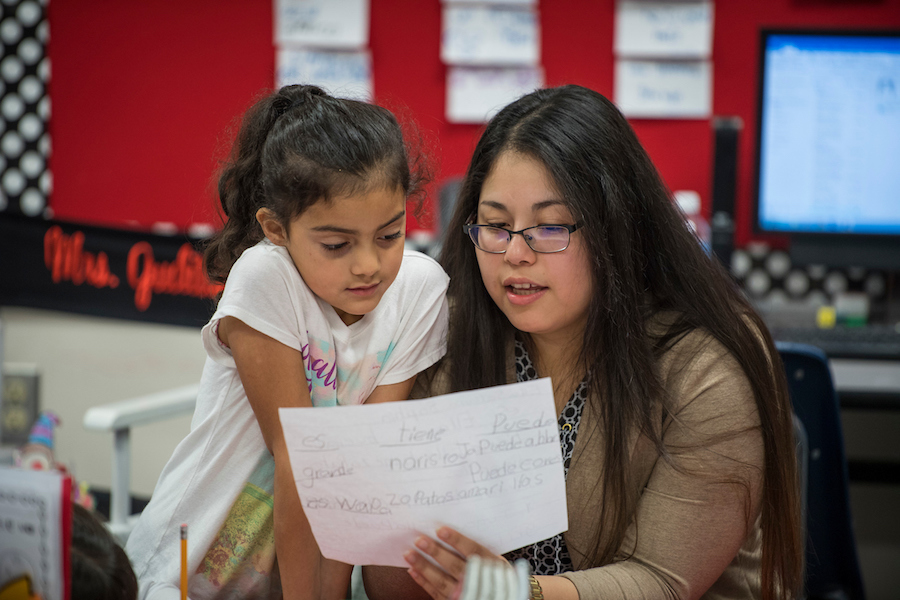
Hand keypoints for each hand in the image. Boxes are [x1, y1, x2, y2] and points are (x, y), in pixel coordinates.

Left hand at [403, 527, 523, 599]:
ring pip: (443, 582)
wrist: (496, 595)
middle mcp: (479, 582)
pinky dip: (424, 582)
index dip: (457, 540)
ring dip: (424, 567)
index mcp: (492, 566)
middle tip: (420, 540)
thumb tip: (449, 530)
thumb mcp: (495, 562)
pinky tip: (413, 570)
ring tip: (409, 554)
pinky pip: (437, 594)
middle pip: (456, 566)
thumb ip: (479, 550)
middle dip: (436, 553)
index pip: (474, 551)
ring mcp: (467, 595)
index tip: (440, 530)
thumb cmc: (496, 576)